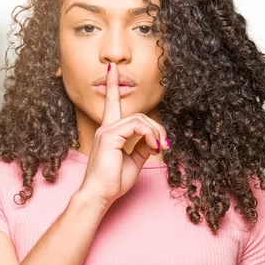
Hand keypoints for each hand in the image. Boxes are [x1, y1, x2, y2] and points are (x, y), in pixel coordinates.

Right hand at [78, 63, 168, 208]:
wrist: (100, 195)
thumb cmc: (113, 182)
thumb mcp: (133, 161)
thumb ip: (142, 147)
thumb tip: (153, 139)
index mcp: (110, 132)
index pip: (112, 104)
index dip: (112, 86)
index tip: (112, 69)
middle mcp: (106, 128)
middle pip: (138, 115)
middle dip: (156, 127)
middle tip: (164, 144)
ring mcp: (107, 130)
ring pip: (139, 119)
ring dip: (155, 133)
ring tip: (159, 147)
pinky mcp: (110, 136)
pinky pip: (137, 126)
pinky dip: (149, 135)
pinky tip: (153, 146)